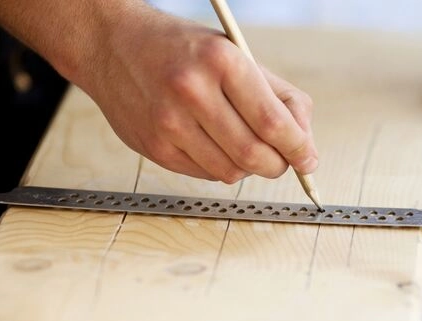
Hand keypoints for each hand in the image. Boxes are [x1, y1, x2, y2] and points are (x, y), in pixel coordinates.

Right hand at [76, 8, 317, 182]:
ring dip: (250, 168)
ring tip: (248, 148)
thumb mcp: (237, 54)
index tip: (308, 158)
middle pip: (254, 155)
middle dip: (279, 165)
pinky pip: (205, 174)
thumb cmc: (182, 48)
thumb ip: (279, 96)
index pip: (273, 122)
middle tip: (284, 161)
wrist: (112, 45)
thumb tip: (305, 144)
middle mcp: (192, 91)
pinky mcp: (154, 147)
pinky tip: (217, 146)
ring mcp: (169, 122)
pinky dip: (222, 167)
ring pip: (231, 172)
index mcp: (222, 61)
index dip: (299, 148)